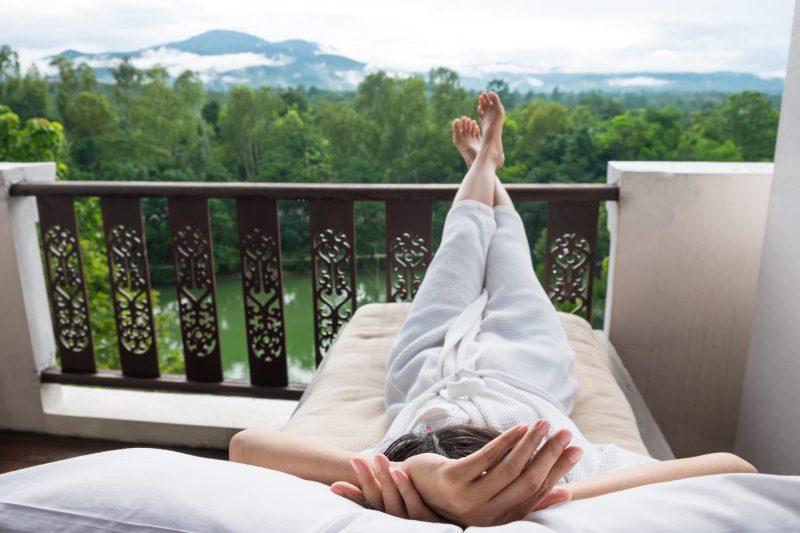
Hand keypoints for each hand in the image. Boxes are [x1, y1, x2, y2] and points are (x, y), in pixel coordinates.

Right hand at [331, 454, 440, 521]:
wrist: (460, 520)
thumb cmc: (432, 507)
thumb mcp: (408, 497)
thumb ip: (389, 485)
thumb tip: (370, 471)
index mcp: (392, 514)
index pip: (368, 503)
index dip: (351, 496)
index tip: (334, 486)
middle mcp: (399, 521)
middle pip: (379, 501)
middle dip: (367, 479)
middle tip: (357, 459)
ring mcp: (414, 523)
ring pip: (395, 502)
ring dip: (385, 479)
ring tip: (379, 459)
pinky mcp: (431, 523)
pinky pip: (416, 506)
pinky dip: (407, 489)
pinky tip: (401, 473)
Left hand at [400, 420, 581, 526]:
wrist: (412, 487)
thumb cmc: (459, 488)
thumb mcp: (494, 493)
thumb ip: (527, 495)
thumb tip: (565, 492)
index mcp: (501, 516)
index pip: (538, 491)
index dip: (559, 469)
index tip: (577, 447)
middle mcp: (487, 513)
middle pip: (528, 480)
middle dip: (550, 454)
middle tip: (565, 431)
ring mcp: (469, 499)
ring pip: (509, 469)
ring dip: (530, 443)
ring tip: (544, 423)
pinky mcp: (453, 481)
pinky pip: (484, 459)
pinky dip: (504, 442)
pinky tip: (518, 427)